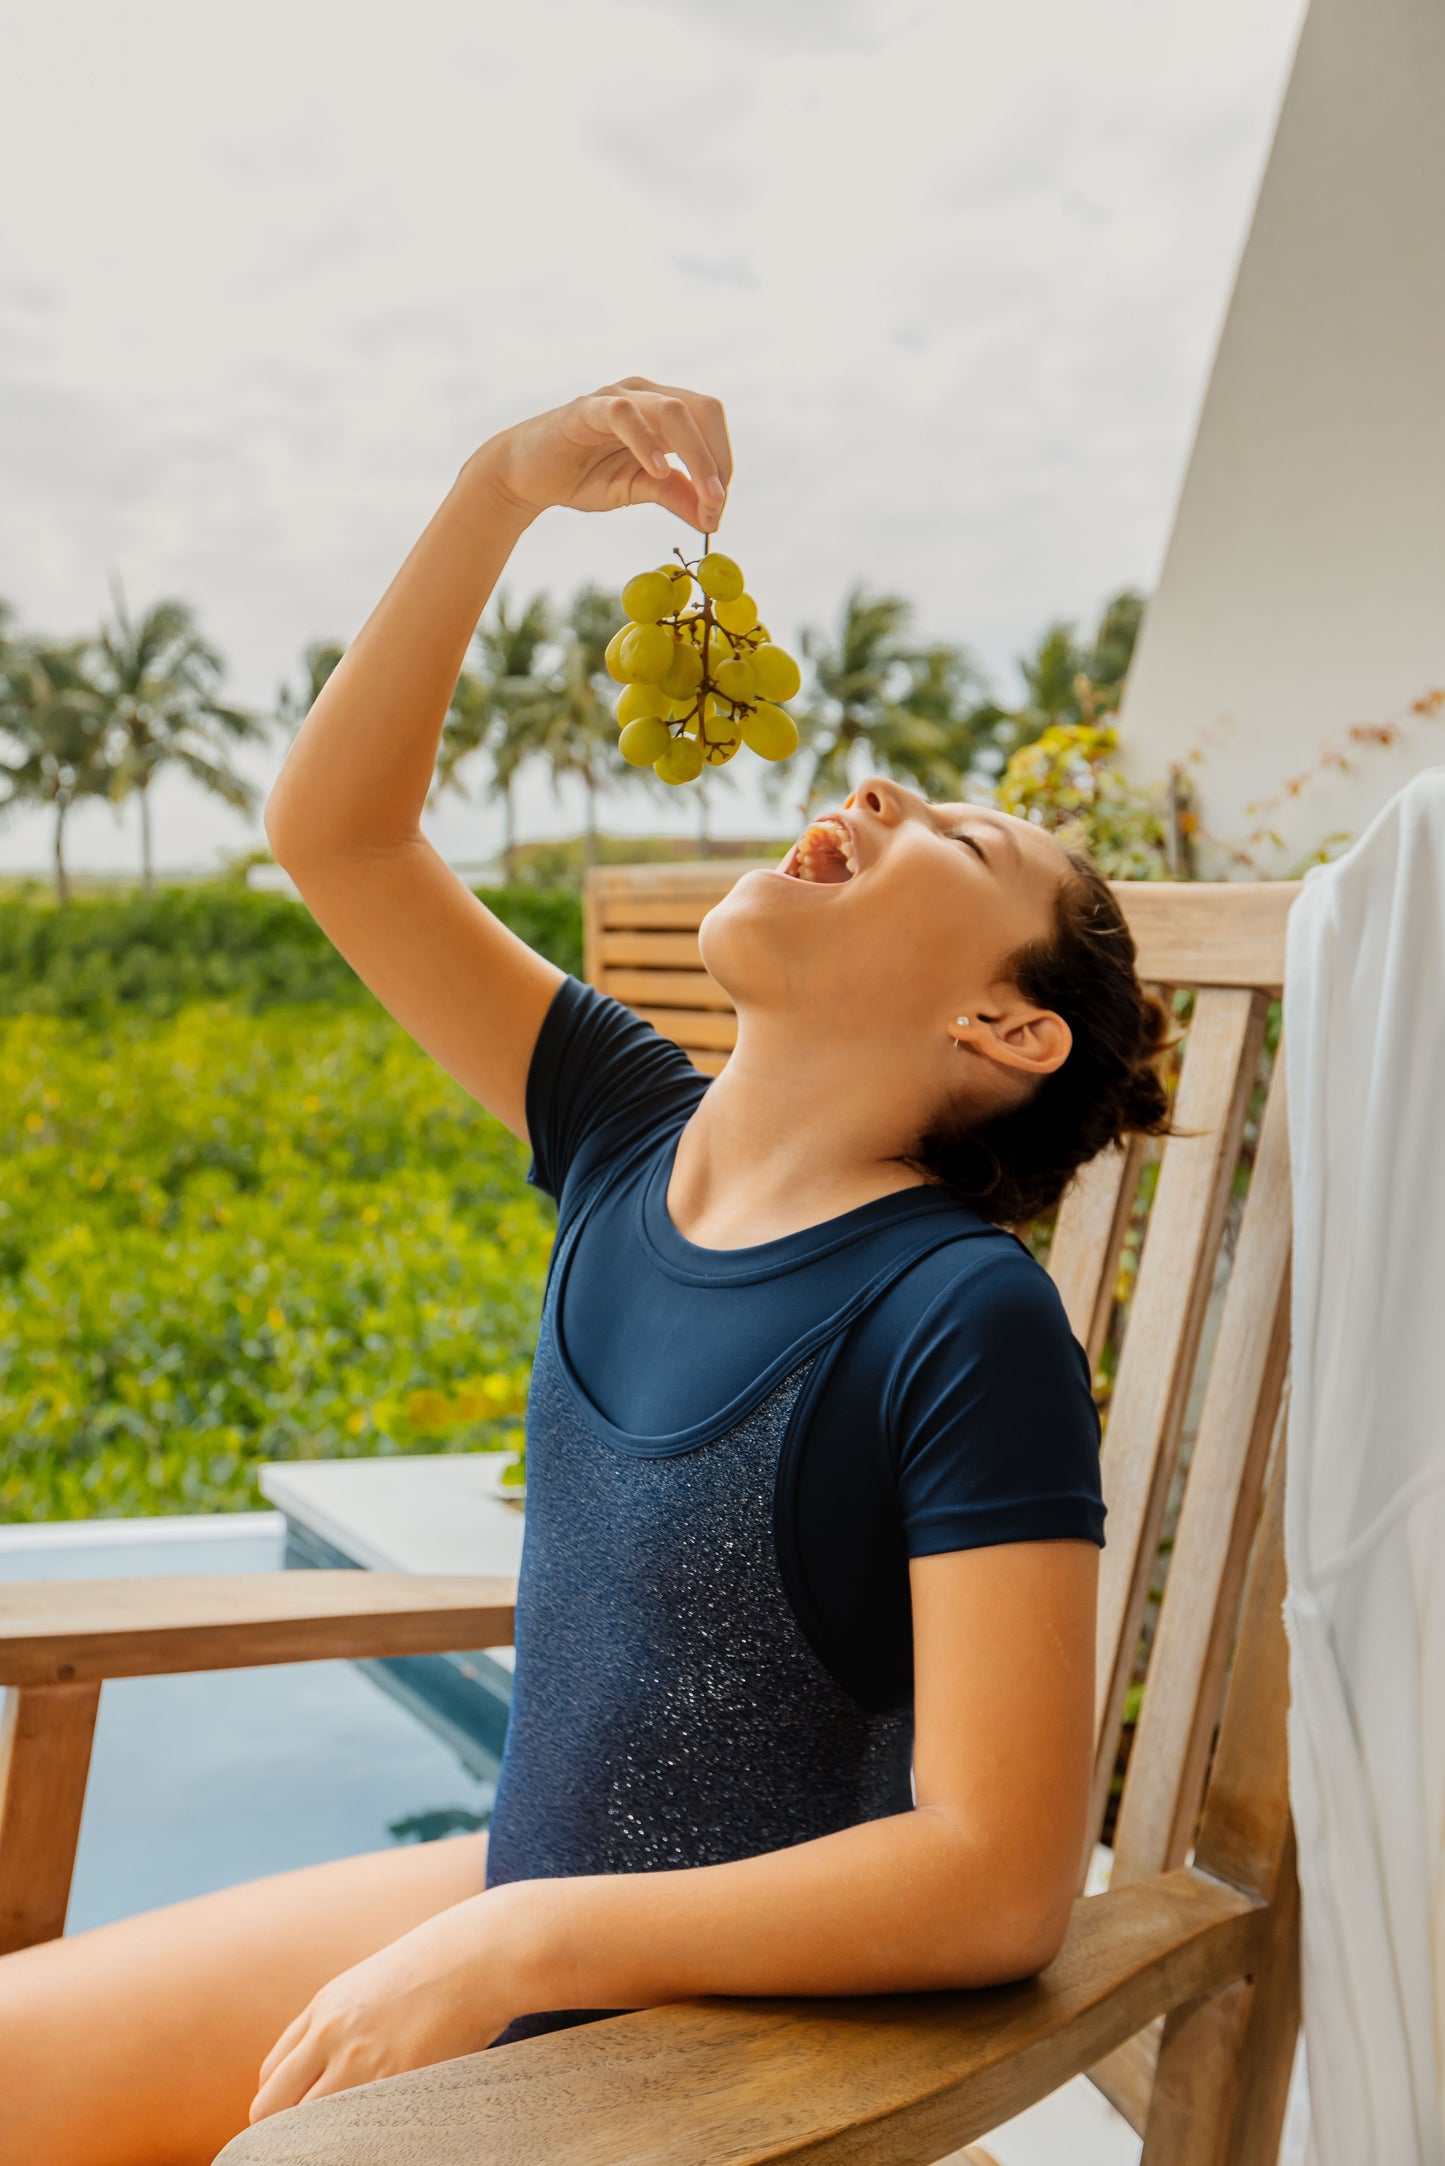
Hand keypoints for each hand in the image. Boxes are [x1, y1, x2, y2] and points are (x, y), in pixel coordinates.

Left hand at [248, 1884, 553, 2120]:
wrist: (483, 1953)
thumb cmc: (442, 1965)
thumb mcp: (378, 1982)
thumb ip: (348, 2020)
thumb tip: (334, 2065)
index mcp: (325, 2006)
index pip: (272, 2074)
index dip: (277, 2105)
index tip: (294, 2120)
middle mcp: (330, 2033)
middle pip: (271, 2105)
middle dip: (280, 2132)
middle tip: (304, 2146)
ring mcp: (358, 2060)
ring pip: (304, 2126)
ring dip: (314, 2141)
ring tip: (339, 2145)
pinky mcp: (392, 2082)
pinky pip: (350, 2130)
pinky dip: (350, 2142)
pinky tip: (367, 2140)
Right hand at [476, 376, 731, 533]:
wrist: (526, 476)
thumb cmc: (582, 476)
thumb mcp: (638, 491)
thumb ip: (675, 497)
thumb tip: (713, 517)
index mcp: (664, 412)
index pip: (711, 424)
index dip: (722, 465)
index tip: (716, 512)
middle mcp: (647, 395)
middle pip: (703, 409)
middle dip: (717, 458)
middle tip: (715, 503)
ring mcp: (617, 396)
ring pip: (673, 410)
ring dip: (696, 454)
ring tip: (703, 494)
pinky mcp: (587, 408)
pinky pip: (624, 414)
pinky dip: (647, 442)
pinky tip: (658, 471)